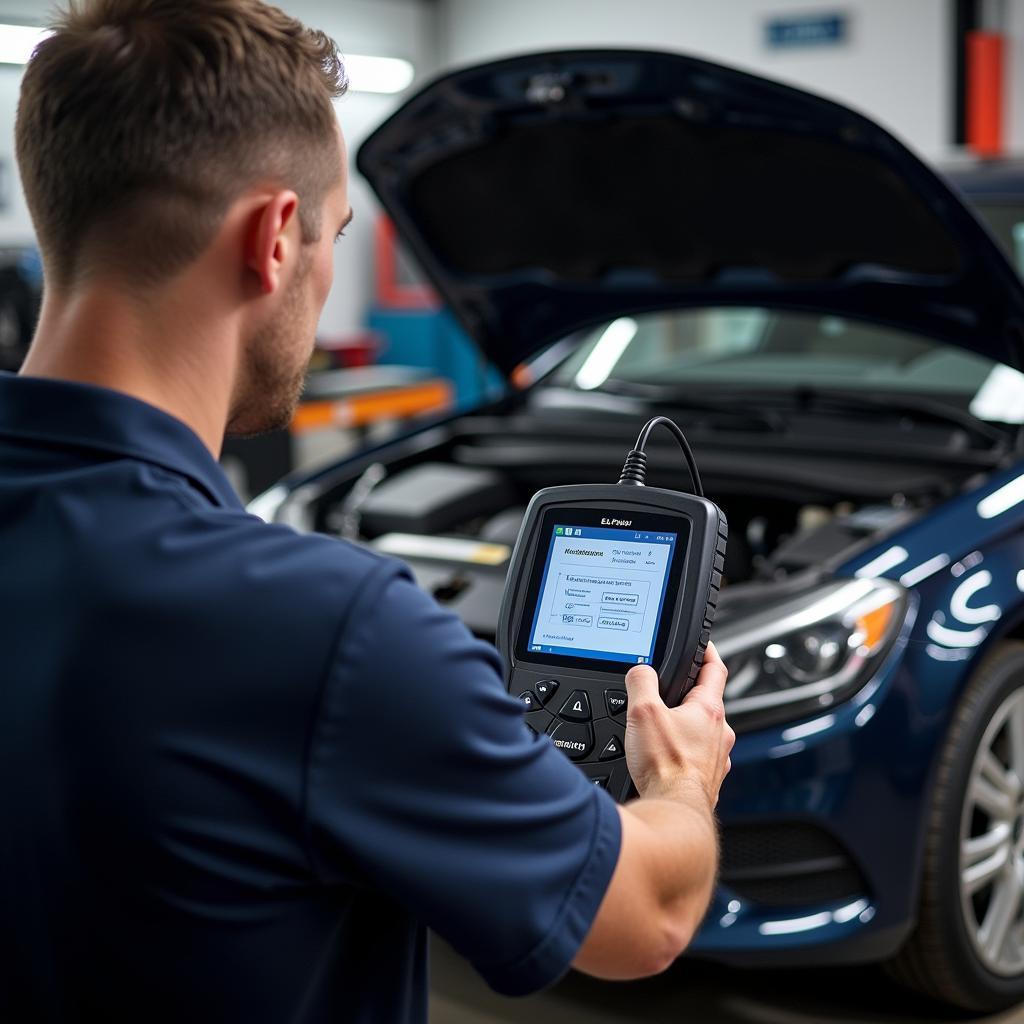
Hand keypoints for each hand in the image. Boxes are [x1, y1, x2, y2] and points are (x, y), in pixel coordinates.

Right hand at [623, 642, 733, 809]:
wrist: (673, 811)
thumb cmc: (665, 766)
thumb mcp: (643, 712)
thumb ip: (642, 682)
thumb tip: (640, 670)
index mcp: (709, 710)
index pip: (715, 669)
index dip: (708, 652)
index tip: (704, 644)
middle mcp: (721, 734)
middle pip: (708, 703)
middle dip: (689, 696)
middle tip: (670, 693)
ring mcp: (717, 759)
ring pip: (705, 733)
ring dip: (687, 728)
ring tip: (663, 731)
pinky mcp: (708, 781)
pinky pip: (699, 759)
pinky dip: (685, 754)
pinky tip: (667, 760)